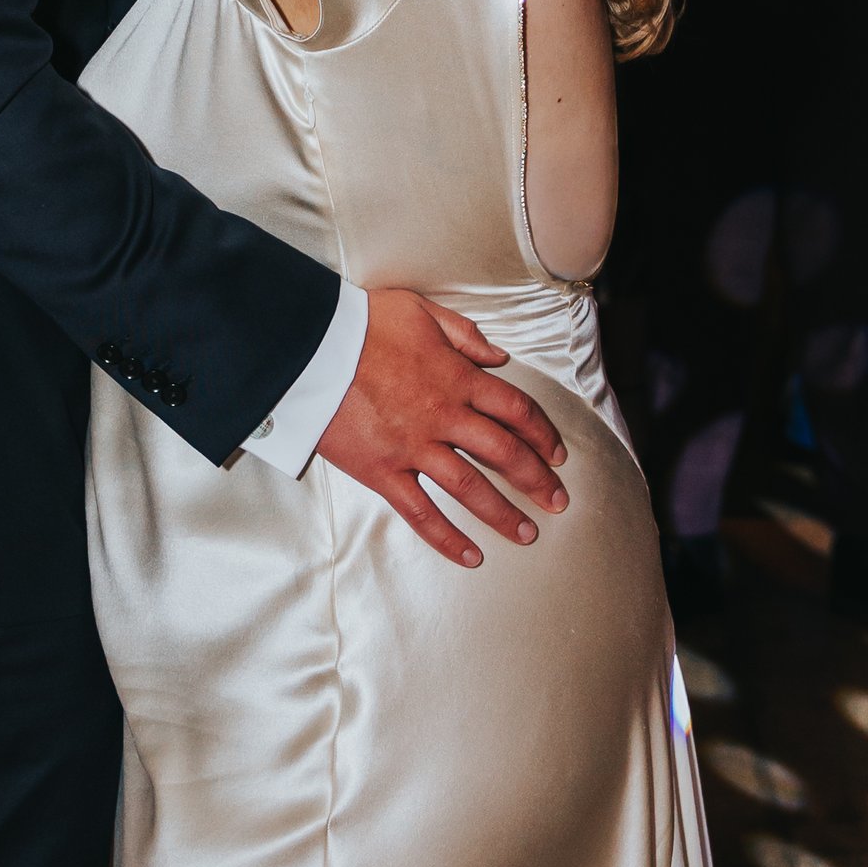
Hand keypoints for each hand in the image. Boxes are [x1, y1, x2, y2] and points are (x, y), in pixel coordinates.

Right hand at [315, 288, 569, 566]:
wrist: (309, 346)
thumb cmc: (362, 322)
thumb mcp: (421, 310)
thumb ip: (464, 334)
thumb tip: (499, 356)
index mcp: (457, 377)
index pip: (515, 409)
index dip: (543, 433)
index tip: (558, 453)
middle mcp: (444, 416)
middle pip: (504, 453)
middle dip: (536, 480)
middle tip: (557, 501)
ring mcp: (414, 447)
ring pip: (471, 487)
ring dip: (503, 513)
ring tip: (527, 534)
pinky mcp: (383, 471)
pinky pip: (420, 511)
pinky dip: (446, 537)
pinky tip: (470, 556)